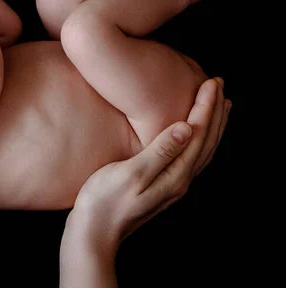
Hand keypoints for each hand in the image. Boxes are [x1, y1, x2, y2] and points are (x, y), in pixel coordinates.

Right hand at [67, 77, 229, 250]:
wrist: (93, 232)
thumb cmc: (104, 201)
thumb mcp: (131, 173)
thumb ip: (160, 151)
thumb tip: (187, 127)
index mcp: (174, 175)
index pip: (198, 134)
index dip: (206, 106)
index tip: (211, 82)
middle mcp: (179, 181)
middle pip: (206, 142)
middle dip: (215, 112)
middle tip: (219, 85)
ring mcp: (171, 185)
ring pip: (201, 150)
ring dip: (211, 126)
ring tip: (217, 107)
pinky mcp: (161, 187)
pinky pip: (190, 158)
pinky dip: (198, 141)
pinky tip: (190, 136)